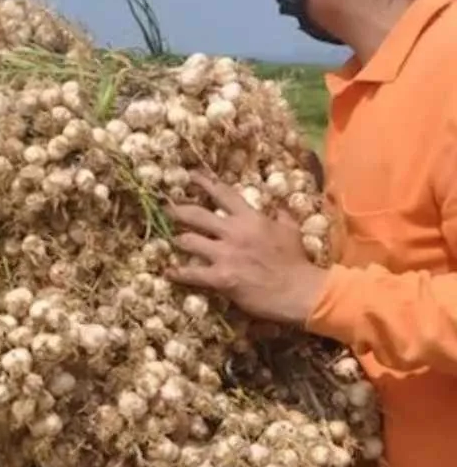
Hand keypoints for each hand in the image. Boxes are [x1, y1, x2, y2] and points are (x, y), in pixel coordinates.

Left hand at [165, 172, 327, 325]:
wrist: (300, 290)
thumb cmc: (296, 261)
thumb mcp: (291, 230)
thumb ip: (280, 216)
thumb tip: (277, 207)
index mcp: (250, 218)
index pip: (223, 194)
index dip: (204, 183)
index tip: (190, 175)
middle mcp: (233, 232)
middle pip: (196, 215)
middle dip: (177, 211)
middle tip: (166, 209)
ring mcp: (225, 254)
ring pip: (188, 241)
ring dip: (178, 241)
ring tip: (172, 241)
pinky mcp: (220, 277)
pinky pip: (191, 273)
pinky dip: (177, 273)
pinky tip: (168, 272)